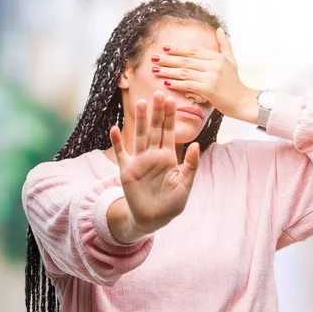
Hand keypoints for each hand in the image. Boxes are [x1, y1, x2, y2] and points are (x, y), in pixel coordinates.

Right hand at [109, 91, 199, 234]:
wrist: (155, 218)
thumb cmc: (172, 202)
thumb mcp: (186, 184)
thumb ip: (191, 165)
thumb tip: (198, 144)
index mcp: (169, 157)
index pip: (169, 132)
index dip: (169, 117)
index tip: (171, 100)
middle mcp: (153, 155)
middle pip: (154, 129)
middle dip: (156, 112)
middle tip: (157, 93)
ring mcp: (139, 161)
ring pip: (139, 136)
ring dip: (139, 120)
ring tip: (140, 103)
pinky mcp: (127, 171)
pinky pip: (121, 153)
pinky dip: (117, 142)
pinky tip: (115, 128)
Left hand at [152, 28, 259, 122]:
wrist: (243, 102)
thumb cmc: (236, 83)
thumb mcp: (232, 61)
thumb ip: (224, 45)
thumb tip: (219, 29)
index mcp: (217, 57)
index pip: (194, 50)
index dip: (178, 49)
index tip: (165, 47)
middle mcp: (214, 65)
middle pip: (186, 60)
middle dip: (168, 59)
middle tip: (154, 58)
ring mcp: (211, 77)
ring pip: (185, 72)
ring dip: (168, 70)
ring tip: (155, 70)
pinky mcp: (209, 90)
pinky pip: (188, 85)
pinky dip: (176, 83)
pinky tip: (166, 82)